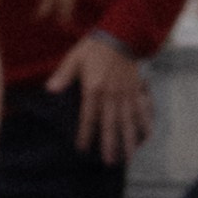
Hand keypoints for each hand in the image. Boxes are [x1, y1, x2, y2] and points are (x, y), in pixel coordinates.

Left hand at [47, 33, 152, 160]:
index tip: (82, 149)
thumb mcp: (74, 59)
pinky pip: (143, 109)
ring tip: (129, 157)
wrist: (120, 35)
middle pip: (110, 125)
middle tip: (110, 162)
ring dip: (128, 140)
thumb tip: (50, 90)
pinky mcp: (137, 90)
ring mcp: (126, 94)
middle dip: (109, 145)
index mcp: (93, 90)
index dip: (85, 134)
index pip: (88, 118)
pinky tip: (147, 137)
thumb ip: (63, 76)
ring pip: (128, 121)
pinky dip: (146, 123)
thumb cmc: (94, 48)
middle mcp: (111, 95)